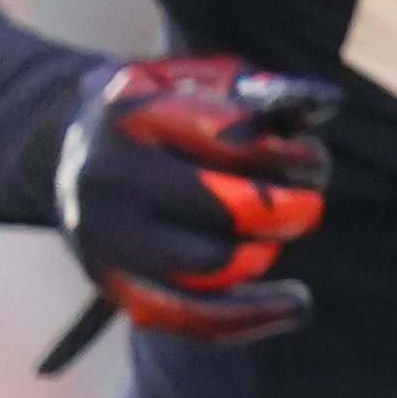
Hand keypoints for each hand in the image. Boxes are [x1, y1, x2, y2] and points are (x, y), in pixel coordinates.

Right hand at [60, 55, 337, 340]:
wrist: (68, 147)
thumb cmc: (167, 108)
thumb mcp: (208, 81)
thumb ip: (268, 92)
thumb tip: (328, 101)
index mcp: (133, 112)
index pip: (235, 141)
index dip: (288, 154)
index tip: (307, 156)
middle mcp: (109, 175)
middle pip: (226, 208)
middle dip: (288, 207)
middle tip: (308, 198)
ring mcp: (103, 235)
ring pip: (212, 265)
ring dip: (266, 251)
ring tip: (277, 231)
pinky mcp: (111, 283)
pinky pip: (188, 316)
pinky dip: (250, 316)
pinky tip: (296, 304)